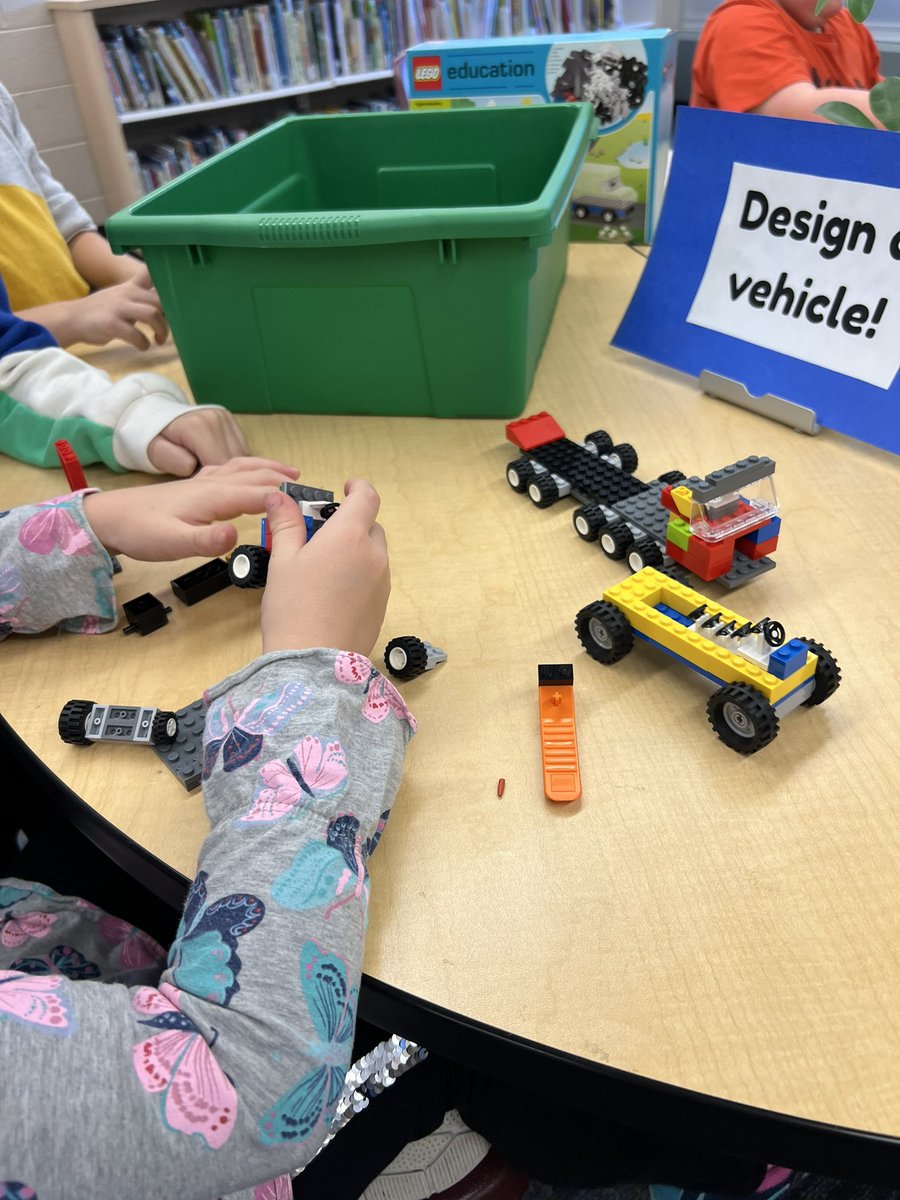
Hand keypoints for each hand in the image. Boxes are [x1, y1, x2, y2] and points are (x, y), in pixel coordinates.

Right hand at [75, 279, 167, 349]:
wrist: (72, 319)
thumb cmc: (101, 311)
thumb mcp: (120, 297)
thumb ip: (140, 298)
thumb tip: (164, 306)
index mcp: (130, 287)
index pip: (150, 273)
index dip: (167, 279)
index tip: (178, 292)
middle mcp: (126, 293)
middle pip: (159, 300)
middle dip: (169, 318)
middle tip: (165, 331)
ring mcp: (118, 308)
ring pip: (152, 314)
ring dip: (161, 330)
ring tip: (159, 340)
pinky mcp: (112, 324)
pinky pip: (136, 335)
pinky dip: (144, 343)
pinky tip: (143, 346)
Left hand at [82, 457, 298, 560]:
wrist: (110, 518)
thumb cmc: (141, 531)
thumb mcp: (172, 543)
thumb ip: (205, 541)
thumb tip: (234, 535)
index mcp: (214, 496)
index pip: (260, 494)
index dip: (288, 500)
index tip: (313, 507)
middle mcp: (213, 482)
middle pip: (258, 475)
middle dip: (287, 481)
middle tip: (313, 492)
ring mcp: (204, 481)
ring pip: (246, 467)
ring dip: (271, 468)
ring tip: (294, 473)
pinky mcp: (196, 484)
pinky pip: (232, 468)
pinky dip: (252, 467)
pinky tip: (252, 473)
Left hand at [148, 408, 250, 475]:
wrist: (156, 413)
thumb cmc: (154, 438)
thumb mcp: (156, 453)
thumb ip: (176, 462)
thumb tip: (196, 469)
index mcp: (197, 427)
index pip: (220, 463)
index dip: (215, 482)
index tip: (203, 491)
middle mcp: (217, 419)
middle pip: (235, 460)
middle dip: (224, 476)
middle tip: (207, 485)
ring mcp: (227, 419)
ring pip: (243, 456)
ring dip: (232, 470)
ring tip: (212, 474)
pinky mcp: (233, 421)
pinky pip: (243, 449)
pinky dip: (234, 461)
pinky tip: (218, 465)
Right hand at [261, 479, 389, 656]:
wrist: (312, 662)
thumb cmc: (293, 610)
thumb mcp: (283, 560)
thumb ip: (286, 524)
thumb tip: (278, 497)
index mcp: (350, 537)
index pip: (367, 497)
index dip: (358, 488)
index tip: (346, 487)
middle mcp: (373, 556)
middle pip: (370, 526)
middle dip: (348, 524)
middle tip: (318, 535)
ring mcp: (382, 582)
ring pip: (372, 554)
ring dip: (354, 551)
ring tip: (321, 568)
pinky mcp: (382, 605)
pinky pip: (373, 578)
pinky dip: (358, 574)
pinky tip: (331, 592)